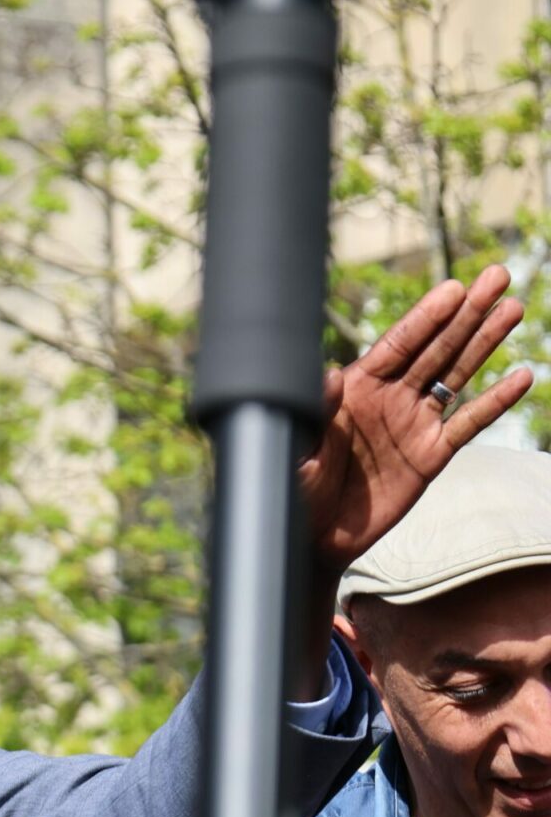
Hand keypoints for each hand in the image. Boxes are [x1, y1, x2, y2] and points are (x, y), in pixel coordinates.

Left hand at [301, 265, 531, 577]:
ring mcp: (412, 424)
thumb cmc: (294, 490)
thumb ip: (315, 414)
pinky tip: (521, 377)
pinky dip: (494, 401)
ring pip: (455, 374)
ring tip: (512, 308)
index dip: (424, 318)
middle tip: (497, 277)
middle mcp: (388, 399)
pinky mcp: (430, 455)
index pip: (396, 346)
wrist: (312, 538)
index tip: (452, 289)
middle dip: (465, 313)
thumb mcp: (297, 451)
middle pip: (434, 348)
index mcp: (354, 391)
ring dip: (484, 342)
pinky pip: (468, 424)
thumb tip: (331, 375)